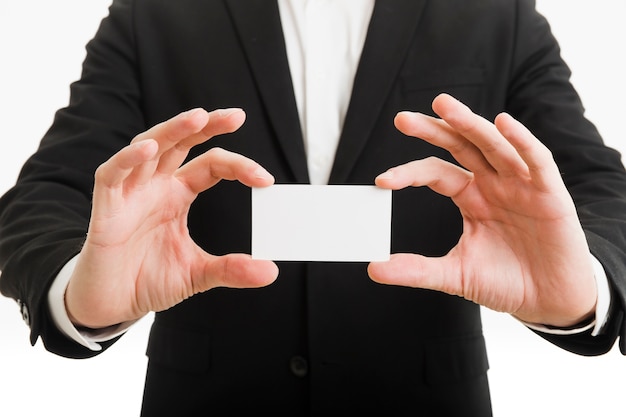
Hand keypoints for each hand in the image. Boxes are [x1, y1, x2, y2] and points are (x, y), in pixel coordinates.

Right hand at [65, 108, 278, 328]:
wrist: (111, 303)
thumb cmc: (148, 280)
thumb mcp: (198, 274)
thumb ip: (232, 269)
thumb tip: (271, 272)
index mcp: (178, 195)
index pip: (210, 165)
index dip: (237, 165)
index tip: (265, 179)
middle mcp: (155, 186)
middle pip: (180, 143)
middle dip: (207, 126)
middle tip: (238, 116)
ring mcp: (129, 193)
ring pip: (147, 147)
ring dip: (171, 131)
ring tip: (197, 118)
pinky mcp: (105, 207)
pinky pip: (111, 174)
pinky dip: (127, 159)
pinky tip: (148, 149)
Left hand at [368, 93, 596, 327]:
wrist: (550, 301)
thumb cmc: (507, 282)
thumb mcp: (455, 275)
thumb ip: (417, 269)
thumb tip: (374, 269)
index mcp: (471, 197)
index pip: (436, 173)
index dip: (410, 173)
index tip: (382, 181)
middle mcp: (494, 184)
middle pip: (461, 146)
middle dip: (434, 129)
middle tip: (402, 119)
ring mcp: (521, 185)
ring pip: (494, 145)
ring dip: (469, 123)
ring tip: (444, 105)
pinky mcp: (551, 194)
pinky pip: (537, 161)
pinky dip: (522, 141)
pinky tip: (504, 123)